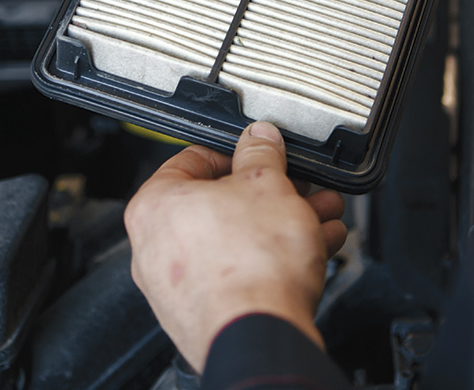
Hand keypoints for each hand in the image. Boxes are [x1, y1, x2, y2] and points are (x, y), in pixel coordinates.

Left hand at [125, 121, 346, 371]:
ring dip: (281, 225)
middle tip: (300, 189)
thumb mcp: (266, 185)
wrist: (260, 335)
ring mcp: (177, 286)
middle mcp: (155, 247)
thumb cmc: (250, 265)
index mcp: (155, 204)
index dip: (237, 153)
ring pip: (235, 240)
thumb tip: (259, 139)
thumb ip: (261, 154)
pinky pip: (238, 273)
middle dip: (270, 195)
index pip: (192, 160)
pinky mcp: (203, 314)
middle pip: (220, 204)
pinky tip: (313, 248)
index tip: (262, 156)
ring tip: (319, 218)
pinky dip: (272, 259)